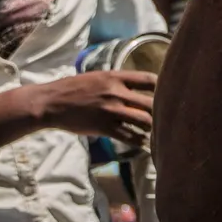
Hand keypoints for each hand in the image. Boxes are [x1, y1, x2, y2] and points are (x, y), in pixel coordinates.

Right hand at [0, 69, 155, 145]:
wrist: (52, 102)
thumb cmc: (73, 89)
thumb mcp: (97, 77)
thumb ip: (116, 81)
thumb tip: (134, 87)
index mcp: (115, 77)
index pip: (149, 79)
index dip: (163, 87)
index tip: (169, 93)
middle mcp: (116, 92)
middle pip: (151, 103)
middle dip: (163, 111)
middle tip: (170, 119)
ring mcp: (111, 110)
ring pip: (144, 121)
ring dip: (153, 128)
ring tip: (159, 133)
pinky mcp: (104, 127)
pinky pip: (129, 136)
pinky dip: (139, 141)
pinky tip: (144, 144)